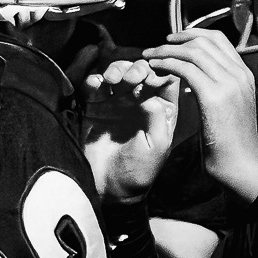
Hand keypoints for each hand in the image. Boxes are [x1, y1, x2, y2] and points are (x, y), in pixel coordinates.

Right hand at [81, 58, 180, 202]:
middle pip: (140, 72)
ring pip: (117, 73)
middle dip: (137, 68)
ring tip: (112, 78)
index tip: (152, 76)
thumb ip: (158, 116)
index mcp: (161, 110)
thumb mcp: (157, 145)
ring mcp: (116, 103)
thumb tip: (150, 92)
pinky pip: (93, 85)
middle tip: (132, 77)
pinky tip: (95, 83)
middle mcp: (139, 102)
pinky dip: (93, 79)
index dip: (160, 71)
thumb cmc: (138, 170)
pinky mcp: (94, 107)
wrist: (109, 188)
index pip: (165, 79)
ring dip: (116, 69)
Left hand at [141, 26, 257, 202]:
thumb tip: (196, 80)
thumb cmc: (231, 145)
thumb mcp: (227, 109)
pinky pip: (186, 68)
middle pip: (205, 40)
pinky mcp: (214, 95)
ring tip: (149, 57)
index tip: (173, 41)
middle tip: (157, 47)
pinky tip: (155, 70)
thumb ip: (217, 89)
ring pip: (193, 51)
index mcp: (244, 75)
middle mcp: (239, 74)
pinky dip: (167, 64)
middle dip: (176, 39)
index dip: (192, 35)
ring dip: (167, 51)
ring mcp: (229, 83)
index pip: (218, 40)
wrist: (243, 167)